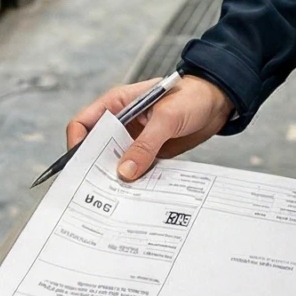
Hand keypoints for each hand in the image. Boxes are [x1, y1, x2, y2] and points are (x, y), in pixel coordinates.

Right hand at [64, 74, 231, 180]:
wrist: (219, 102)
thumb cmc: (192, 97)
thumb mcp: (167, 118)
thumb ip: (145, 144)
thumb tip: (123, 173)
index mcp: (117, 103)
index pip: (83, 123)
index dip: (76, 143)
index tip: (79, 166)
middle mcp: (121, 122)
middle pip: (94, 148)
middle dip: (92, 167)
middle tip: (93, 191)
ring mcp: (134, 138)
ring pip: (113, 161)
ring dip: (113, 177)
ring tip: (113, 199)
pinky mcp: (148, 152)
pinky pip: (133, 169)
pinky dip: (132, 181)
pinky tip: (134, 195)